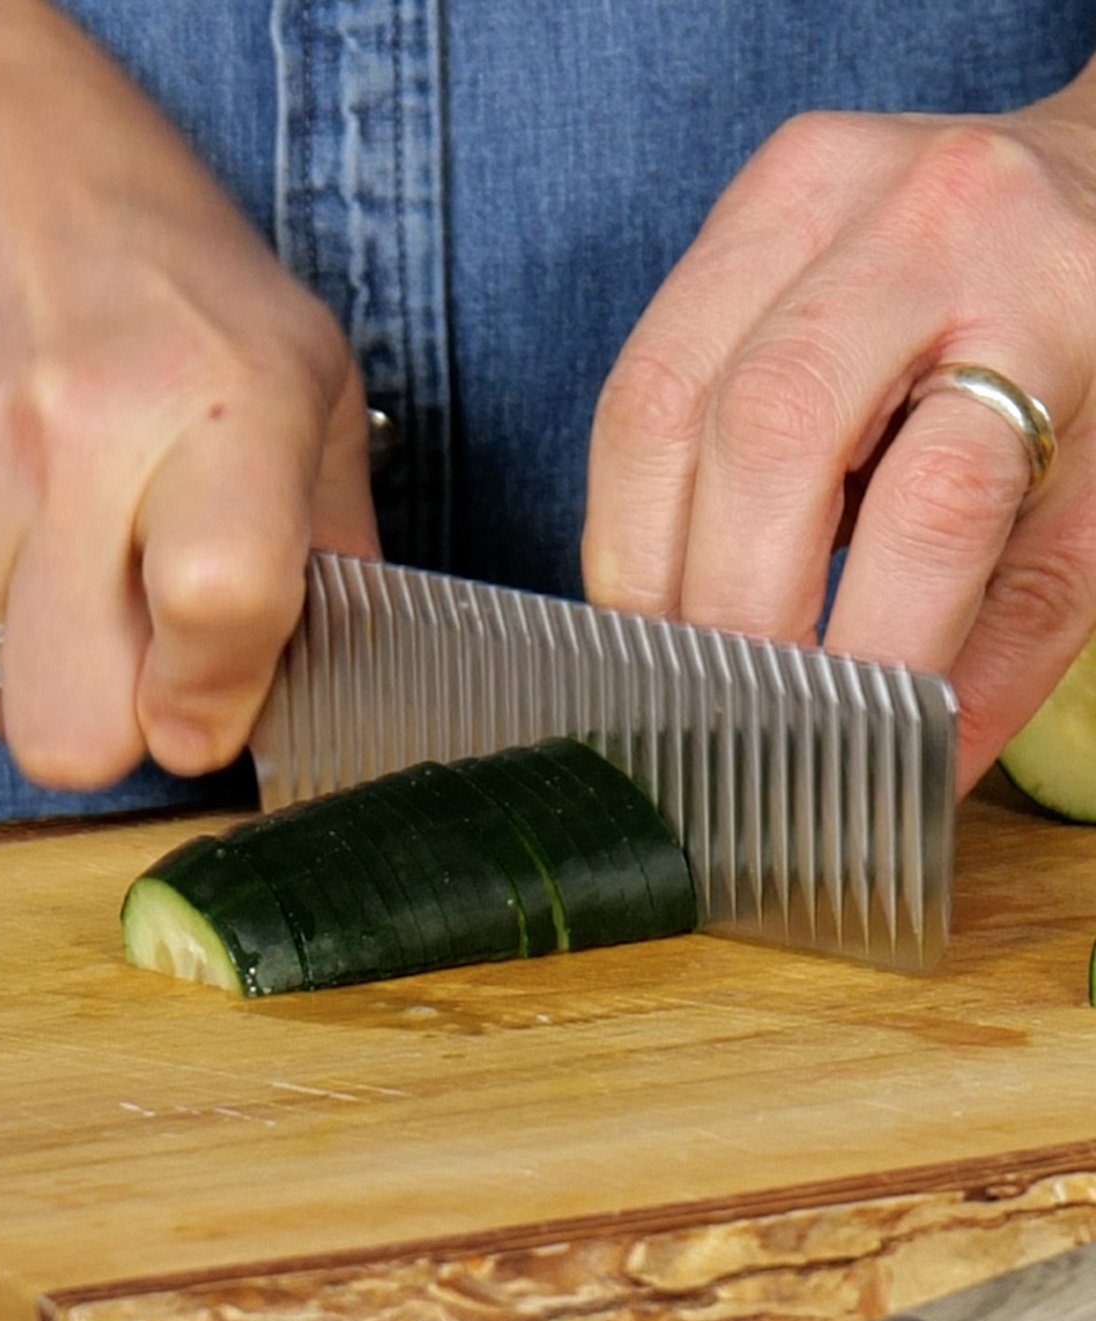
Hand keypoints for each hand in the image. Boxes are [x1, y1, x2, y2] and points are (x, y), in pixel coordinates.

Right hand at [0, 0, 376, 787]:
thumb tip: (331, 682)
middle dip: (120, 718)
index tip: (213, 709)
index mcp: (217, 403)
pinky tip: (3, 518)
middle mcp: (70, 432)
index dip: (218, 701)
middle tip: (144, 644)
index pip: (221, 610)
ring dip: (42, 661)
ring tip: (70, 545)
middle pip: (75, 732)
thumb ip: (334, 541)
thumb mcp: (305, 372)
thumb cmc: (159, 270)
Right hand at [582, 61, 1095, 794]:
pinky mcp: (733, 214)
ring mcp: (808, 191)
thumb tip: (913, 775)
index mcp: (1054, 293)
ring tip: (671, 665)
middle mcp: (922, 213)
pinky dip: (627, 509)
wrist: (1080, 196)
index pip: (935, 499)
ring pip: (657, 403)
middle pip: (765, 433)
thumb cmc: (1093, 362)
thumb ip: (1010, 631)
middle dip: (729, 611)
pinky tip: (656, 580)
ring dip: (644, 566)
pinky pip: (631, 384)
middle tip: (732, 723)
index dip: (872, 646)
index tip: (845, 752)